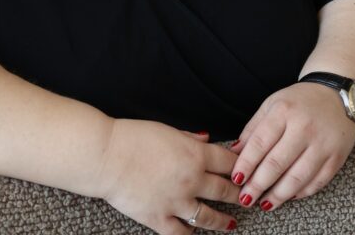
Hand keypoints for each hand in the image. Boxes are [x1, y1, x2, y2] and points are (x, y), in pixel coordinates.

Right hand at [98, 118, 240, 233]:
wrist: (106, 156)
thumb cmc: (134, 137)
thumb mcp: (168, 130)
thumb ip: (190, 138)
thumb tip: (206, 139)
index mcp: (195, 154)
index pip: (228, 163)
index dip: (241, 167)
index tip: (248, 171)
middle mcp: (191, 180)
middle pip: (224, 191)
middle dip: (239, 195)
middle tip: (248, 198)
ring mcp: (176, 202)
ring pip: (209, 217)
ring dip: (223, 221)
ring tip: (232, 223)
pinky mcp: (159, 219)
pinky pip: (181, 233)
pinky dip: (191, 234)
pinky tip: (196, 233)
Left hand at [228, 82, 354, 211]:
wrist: (337, 95)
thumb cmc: (299, 101)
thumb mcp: (273, 104)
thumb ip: (254, 128)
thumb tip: (235, 152)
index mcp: (284, 111)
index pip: (260, 142)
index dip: (246, 163)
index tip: (236, 179)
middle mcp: (304, 128)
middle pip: (277, 163)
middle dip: (258, 184)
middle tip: (246, 198)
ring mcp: (323, 144)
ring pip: (297, 177)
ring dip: (278, 194)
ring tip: (265, 203)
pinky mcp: (337, 157)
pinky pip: (317, 182)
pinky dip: (301, 192)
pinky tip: (289, 196)